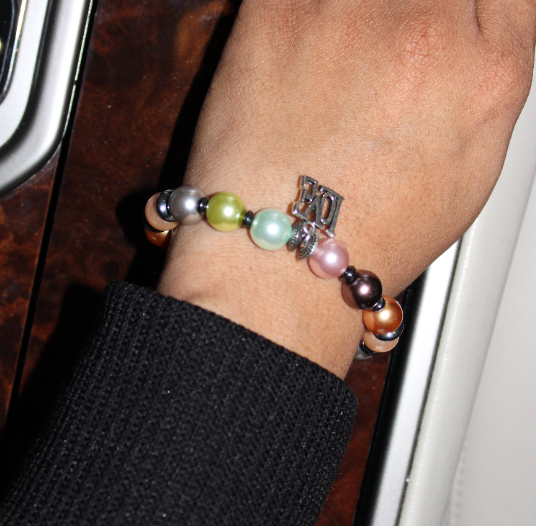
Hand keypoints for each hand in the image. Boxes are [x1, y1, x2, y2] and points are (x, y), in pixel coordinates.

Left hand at [159, 0, 535, 376]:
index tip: (430, 19)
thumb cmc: (368, 236)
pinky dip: (303, 12)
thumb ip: (475, 82)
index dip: (458, 6)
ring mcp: (351, 13)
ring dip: (349, 18)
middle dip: (404, 16)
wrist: (278, 260)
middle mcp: (428, 29)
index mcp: (488, 72)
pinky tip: (298, 60)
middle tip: (373, 50)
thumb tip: (464, 40)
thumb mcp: (467, 171)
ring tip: (331, 66)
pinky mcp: (278, 10)